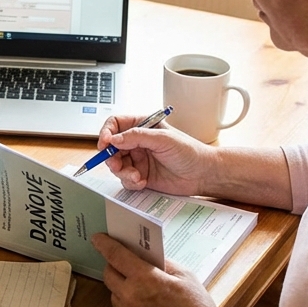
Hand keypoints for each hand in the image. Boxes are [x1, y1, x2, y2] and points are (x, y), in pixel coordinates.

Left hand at [93, 233, 229, 306]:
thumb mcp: (186, 276)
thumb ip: (163, 263)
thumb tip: (148, 256)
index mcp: (145, 279)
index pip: (116, 255)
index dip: (104, 244)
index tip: (98, 238)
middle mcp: (130, 297)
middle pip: (108, 274)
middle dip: (113, 265)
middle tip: (124, 262)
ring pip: (114, 294)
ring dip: (121, 286)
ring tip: (140, 286)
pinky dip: (129, 305)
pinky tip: (147, 306)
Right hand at [97, 114, 216, 194]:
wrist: (202, 174)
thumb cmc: (189, 152)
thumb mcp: (163, 139)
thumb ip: (137, 136)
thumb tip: (114, 138)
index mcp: (142, 126)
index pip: (116, 124)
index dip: (106, 132)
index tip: (105, 143)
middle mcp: (138, 142)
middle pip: (112, 147)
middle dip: (111, 157)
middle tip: (116, 165)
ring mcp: (138, 160)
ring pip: (116, 165)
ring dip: (122, 172)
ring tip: (136, 176)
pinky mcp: (141, 176)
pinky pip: (125, 180)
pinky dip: (131, 182)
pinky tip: (142, 182)